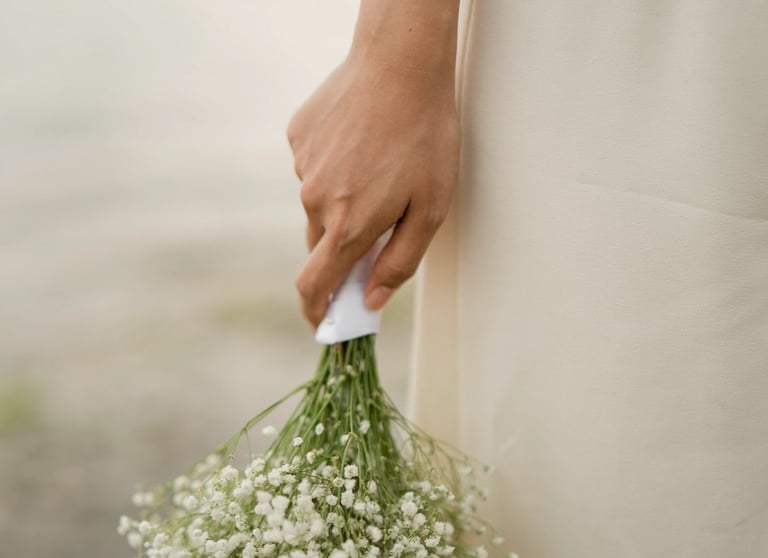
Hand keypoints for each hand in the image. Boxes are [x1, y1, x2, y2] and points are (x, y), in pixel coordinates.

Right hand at [287, 52, 459, 327]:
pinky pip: (313, 169)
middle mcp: (315, 200)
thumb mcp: (431, 208)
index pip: (314, 286)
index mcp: (348, 225)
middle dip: (344, 248)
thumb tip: (372, 299)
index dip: (315, 312)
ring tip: (379, 168)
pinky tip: (362, 143)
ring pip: (318, 205)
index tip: (321, 324)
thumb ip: (399, 261)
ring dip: (343, 202)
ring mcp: (302, 167)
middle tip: (379, 226)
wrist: (400, 63)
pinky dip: (335, 168)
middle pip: (320, 245)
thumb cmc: (425, 136)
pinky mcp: (297, 138)